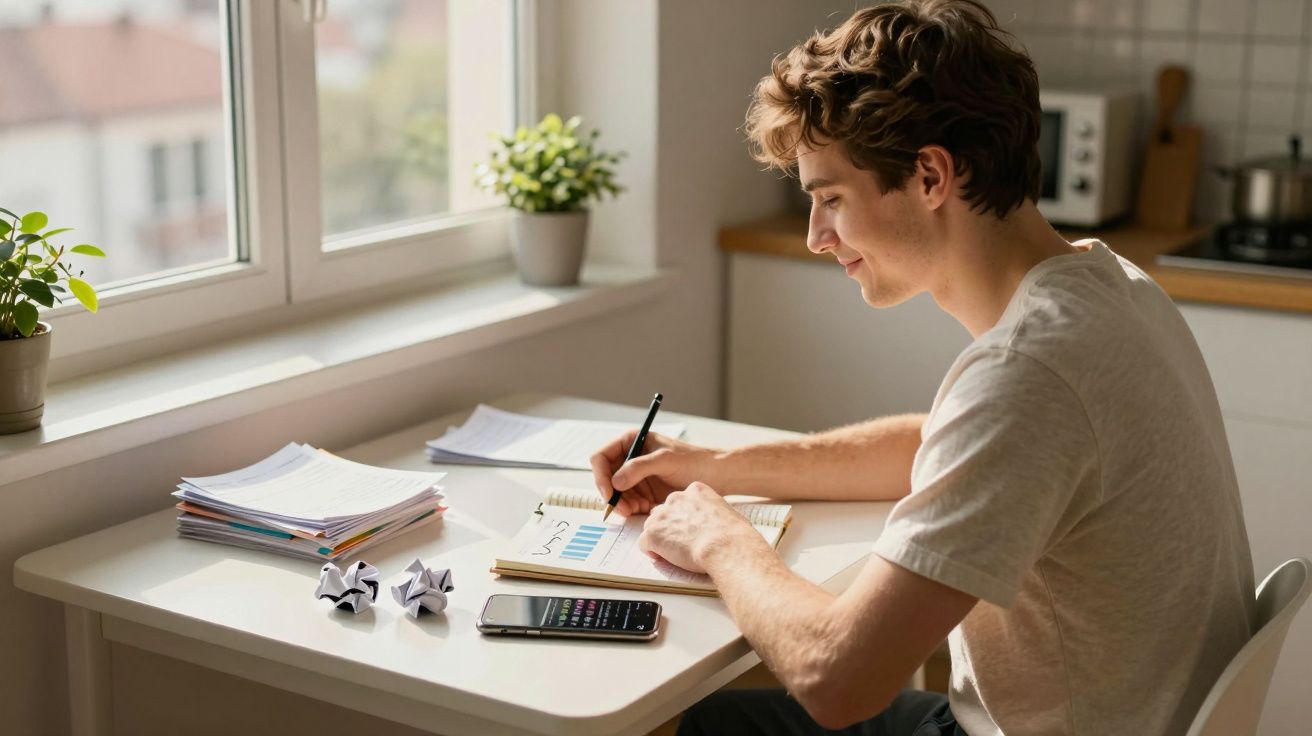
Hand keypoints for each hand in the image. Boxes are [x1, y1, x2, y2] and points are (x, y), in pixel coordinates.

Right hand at [590, 430, 719, 516]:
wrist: (716, 475)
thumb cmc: (694, 461)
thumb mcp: (665, 460)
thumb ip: (638, 468)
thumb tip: (615, 482)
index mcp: (631, 442)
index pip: (601, 457)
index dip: (600, 476)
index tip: (609, 493)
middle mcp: (630, 458)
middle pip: (606, 478)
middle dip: (612, 495)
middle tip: (623, 509)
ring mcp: (636, 476)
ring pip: (616, 494)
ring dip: (623, 504)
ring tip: (639, 508)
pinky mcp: (644, 491)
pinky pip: (628, 502)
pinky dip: (633, 508)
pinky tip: (646, 508)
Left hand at [638, 482, 759, 572]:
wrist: (725, 547)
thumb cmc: (734, 535)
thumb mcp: (727, 513)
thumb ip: (714, 513)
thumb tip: (717, 523)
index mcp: (696, 491)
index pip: (681, 502)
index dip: (685, 519)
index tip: (692, 530)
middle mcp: (676, 498)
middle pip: (664, 513)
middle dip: (671, 528)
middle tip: (684, 543)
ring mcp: (662, 515)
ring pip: (653, 527)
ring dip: (661, 540)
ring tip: (677, 553)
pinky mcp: (653, 533)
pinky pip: (644, 544)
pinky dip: (652, 552)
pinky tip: (665, 558)